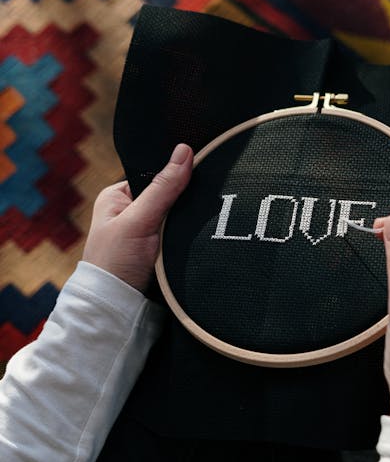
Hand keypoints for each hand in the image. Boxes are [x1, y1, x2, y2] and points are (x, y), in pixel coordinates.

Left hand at [82, 144, 192, 291]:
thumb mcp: (139, 219)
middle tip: (201, 208)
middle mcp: (133, 213)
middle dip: (186, 204)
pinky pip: (184, 238)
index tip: (200, 179)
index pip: (157, 175)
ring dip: (190, 225)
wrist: (118, 311)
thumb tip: (185, 151)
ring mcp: (149, 234)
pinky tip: (202, 239)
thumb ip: (163, 187)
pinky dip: (191, 240)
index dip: (178, 177)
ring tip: (202, 226)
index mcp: (118, 198)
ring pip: (181, 218)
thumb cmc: (115, 264)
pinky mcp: (163, 253)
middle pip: (172, 197)